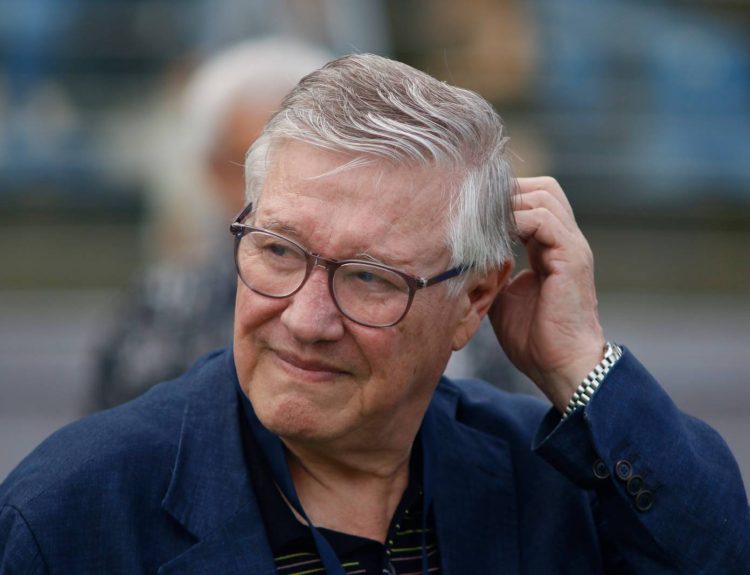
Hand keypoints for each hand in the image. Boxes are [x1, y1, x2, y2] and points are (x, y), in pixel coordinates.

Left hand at [489, 177, 605, 411]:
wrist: (560, 366)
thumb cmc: (534, 339)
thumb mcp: (503, 297)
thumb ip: (493, 272)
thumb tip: (467, 260)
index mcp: (551, 248)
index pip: (533, 202)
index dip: (505, 200)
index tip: (473, 209)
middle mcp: (565, 241)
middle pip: (544, 188)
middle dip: (509, 191)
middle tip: (478, 207)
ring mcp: (571, 247)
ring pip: (545, 196)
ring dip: (510, 203)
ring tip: (483, 220)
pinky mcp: (572, 257)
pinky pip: (545, 220)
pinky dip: (517, 219)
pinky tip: (494, 234)